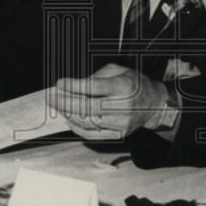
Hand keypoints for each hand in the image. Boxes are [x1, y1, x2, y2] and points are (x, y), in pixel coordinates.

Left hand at [49, 63, 169, 139]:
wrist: (154, 104)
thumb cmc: (134, 84)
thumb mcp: (118, 71)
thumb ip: (96, 76)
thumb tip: (74, 86)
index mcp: (123, 86)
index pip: (93, 87)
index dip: (74, 86)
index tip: (60, 83)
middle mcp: (122, 106)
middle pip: (88, 107)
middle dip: (65, 102)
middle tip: (51, 97)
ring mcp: (120, 123)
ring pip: (88, 122)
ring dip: (69, 114)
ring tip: (58, 107)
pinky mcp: (118, 134)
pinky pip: (92, 134)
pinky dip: (78, 128)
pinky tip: (69, 119)